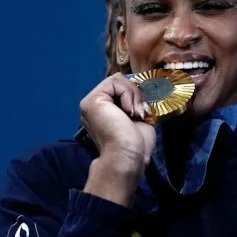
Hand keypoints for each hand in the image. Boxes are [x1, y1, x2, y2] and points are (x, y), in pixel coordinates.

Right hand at [79, 73, 155, 205]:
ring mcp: (91, 103)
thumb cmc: (136, 144)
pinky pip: (114, 82)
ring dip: (133, 94)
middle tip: (140, 113)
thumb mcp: (139, 118)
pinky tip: (128, 111)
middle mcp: (96, 106)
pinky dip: (128, 93)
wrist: (128, 156)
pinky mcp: (92, 101)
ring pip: (118, 80)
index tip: (143, 111)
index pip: (121, 89)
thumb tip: (145, 89)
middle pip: (119, 82)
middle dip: (136, 94)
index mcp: (105, 111)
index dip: (136, 94)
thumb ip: (136, 102)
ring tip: (135, 113)